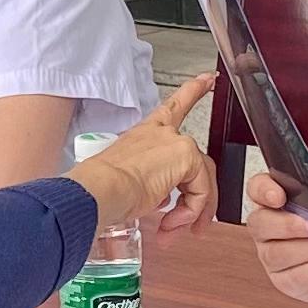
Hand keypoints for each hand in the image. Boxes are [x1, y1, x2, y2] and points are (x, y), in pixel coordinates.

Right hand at [67, 74, 215, 232]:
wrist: (99, 190)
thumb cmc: (100, 189)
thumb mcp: (126, 181)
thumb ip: (151, 185)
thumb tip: (162, 201)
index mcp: (144, 134)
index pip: (173, 108)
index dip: (192, 91)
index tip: (208, 79)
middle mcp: (162, 133)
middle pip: (197, 158)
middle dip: (200, 196)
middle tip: (193, 223)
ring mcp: (175, 142)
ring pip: (201, 178)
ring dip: (192, 209)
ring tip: (175, 229)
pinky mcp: (186, 156)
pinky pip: (201, 190)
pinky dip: (190, 211)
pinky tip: (171, 223)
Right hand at [246, 162, 307, 304]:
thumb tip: (304, 191)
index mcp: (280, 200)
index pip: (256, 190)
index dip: (263, 191)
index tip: (280, 196)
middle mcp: (273, 230)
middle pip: (259, 225)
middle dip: (289, 225)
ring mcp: (279, 259)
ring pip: (278, 254)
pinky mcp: (293, 284)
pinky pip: (296, 278)